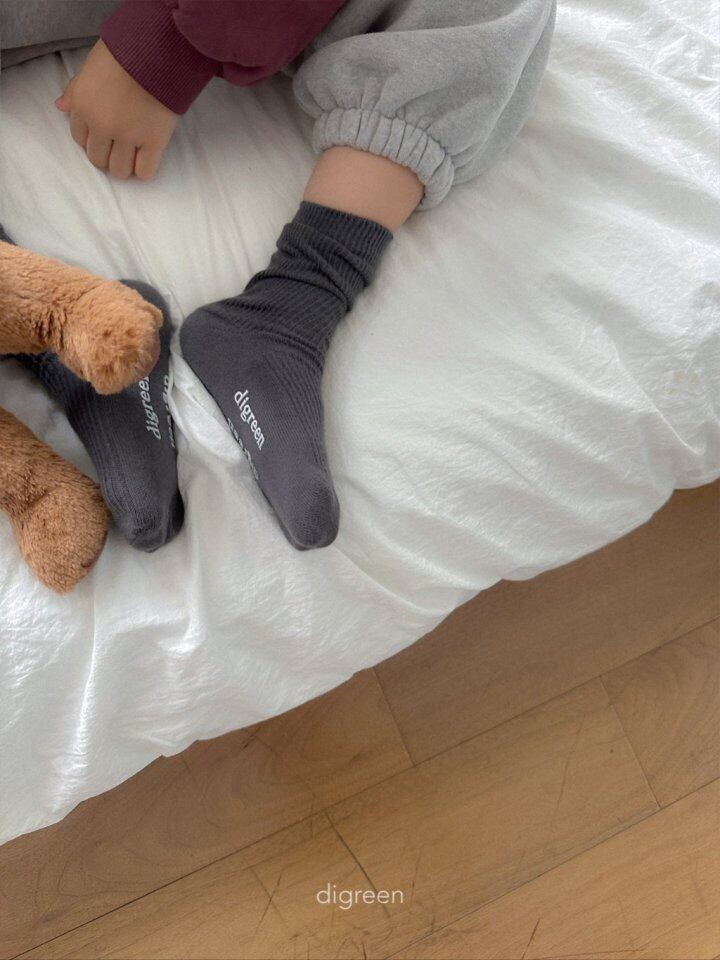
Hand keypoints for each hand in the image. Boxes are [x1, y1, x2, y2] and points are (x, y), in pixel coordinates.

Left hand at [56, 40, 177, 180]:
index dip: (92, 138)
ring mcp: (128, 137)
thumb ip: (76, 89)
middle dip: (107, 154)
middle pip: (98, 159)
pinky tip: (147, 158)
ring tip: (134, 153)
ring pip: (120, 170)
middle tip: (120, 145)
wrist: (156, 50)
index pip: (79, 138)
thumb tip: (60, 107)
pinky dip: (144, 169)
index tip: (103, 134)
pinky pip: (145, 172)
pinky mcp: (154, 142)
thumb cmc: (124, 52)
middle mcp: (102, 126)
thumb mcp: (91, 66)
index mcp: (83, 107)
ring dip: (125, 164)